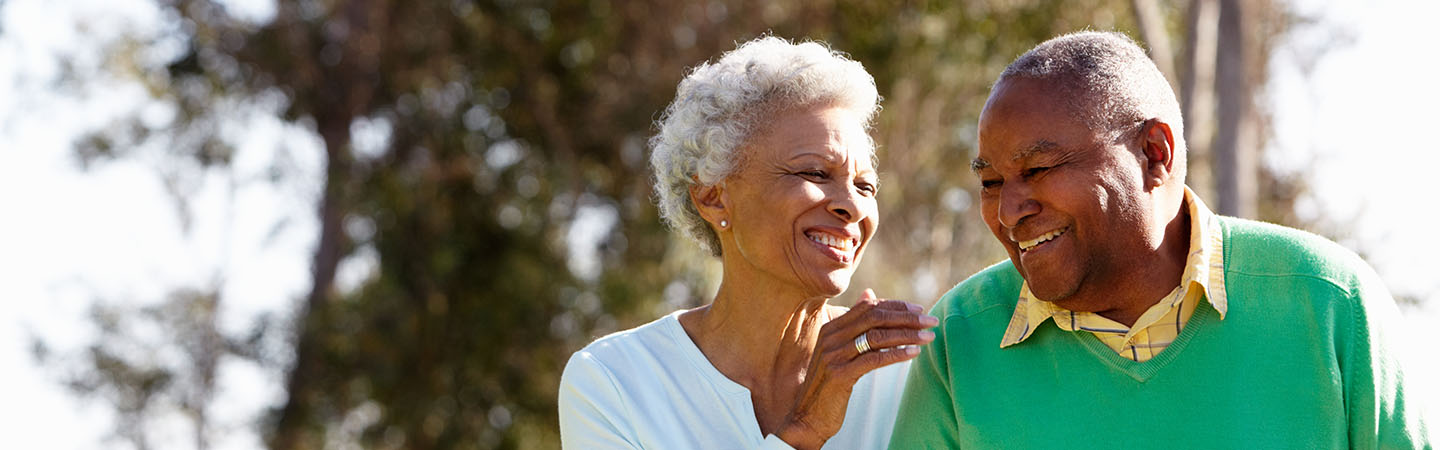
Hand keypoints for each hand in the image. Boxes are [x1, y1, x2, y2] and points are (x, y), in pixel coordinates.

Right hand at [775, 289, 937, 448]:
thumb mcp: (838, 350)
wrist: (808, 415)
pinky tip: (914, 353)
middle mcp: (831, 337)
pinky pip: (874, 359)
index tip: (918, 309)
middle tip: (930, 320)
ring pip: (877, 336)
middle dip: (906, 317)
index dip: (895, 305)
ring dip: (907, 335)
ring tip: (928, 337)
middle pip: (874, 317)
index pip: (867, 306)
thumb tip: (869, 294)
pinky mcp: (840, 374)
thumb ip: (854, 325)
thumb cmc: (829, 384)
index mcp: (831, 328)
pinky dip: (897, 354)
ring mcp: (834, 355)